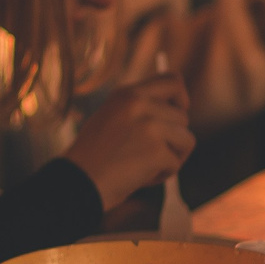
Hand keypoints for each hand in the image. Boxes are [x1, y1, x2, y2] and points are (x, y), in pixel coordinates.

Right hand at [60, 70, 193, 208]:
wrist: (78, 182)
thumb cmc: (93, 157)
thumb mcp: (111, 118)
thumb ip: (140, 111)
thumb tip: (176, 112)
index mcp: (127, 94)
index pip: (173, 81)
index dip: (181, 98)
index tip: (180, 112)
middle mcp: (139, 104)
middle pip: (183, 117)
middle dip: (174, 139)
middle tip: (152, 154)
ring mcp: (150, 126)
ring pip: (186, 140)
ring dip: (171, 157)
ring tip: (144, 167)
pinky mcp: (156, 151)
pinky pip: (176, 163)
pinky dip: (162, 175)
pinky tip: (140, 177)